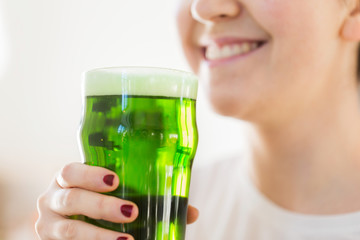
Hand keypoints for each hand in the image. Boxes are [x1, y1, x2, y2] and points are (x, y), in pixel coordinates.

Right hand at [35, 162, 198, 239]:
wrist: (72, 223)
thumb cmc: (97, 203)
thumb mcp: (113, 195)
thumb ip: (147, 198)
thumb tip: (191, 212)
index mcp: (67, 179)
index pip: (70, 171)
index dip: (90, 174)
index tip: (115, 180)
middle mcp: (51, 199)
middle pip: (71, 199)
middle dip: (101, 206)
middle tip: (132, 212)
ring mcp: (48, 225)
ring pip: (69, 230)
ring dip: (99, 236)